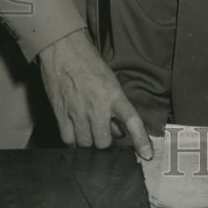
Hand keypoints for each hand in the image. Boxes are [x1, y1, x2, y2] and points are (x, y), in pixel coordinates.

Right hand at [37, 30, 152, 160]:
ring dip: (89, 140)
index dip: (141, 141)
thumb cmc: (90, 63)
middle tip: (103, 129)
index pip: (133, 122)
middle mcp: (97, 108)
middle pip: (104, 142)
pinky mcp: (60, 115)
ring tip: (88, 127)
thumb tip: (119, 130)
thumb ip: (116, 105)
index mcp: (114, 96)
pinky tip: (75, 130)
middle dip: (105, 140)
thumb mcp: (111, 81)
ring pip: (86, 144)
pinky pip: (68, 140)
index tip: (147, 155)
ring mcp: (77, 113)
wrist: (64, 51)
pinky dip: (73, 140)